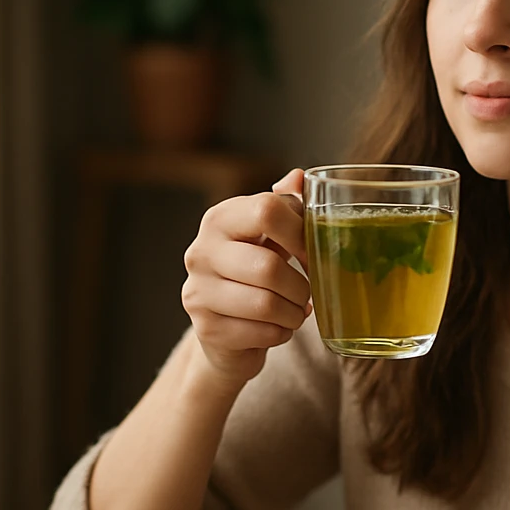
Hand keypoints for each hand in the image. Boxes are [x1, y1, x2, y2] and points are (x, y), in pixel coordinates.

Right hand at [182, 168, 311, 385]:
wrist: (226, 329)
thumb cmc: (254, 273)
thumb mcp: (270, 236)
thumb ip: (286, 206)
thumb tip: (299, 176)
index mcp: (220, 219)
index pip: (267, 210)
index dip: (301, 233)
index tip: (311, 253)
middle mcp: (201, 251)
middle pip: (269, 267)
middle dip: (301, 286)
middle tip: (306, 293)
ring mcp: (198, 291)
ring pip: (266, 304)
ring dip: (294, 312)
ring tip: (297, 311)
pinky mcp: (205, 328)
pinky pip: (261, 333)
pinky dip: (282, 332)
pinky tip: (279, 327)